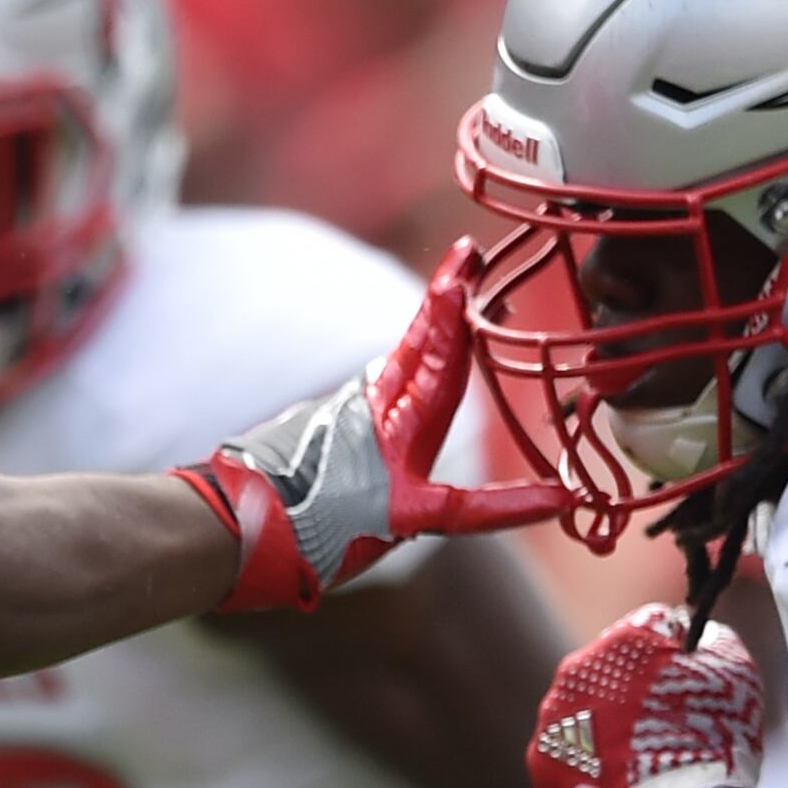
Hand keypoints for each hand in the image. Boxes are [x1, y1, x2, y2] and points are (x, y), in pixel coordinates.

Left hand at [177, 240, 569, 611]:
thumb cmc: (319, 534)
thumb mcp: (405, 525)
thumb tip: (552, 499)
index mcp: (400, 424)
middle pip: (422, 343)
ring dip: (427, 329)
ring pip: (397, 364)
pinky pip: (373, 395)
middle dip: (447, 298)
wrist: (235, 530)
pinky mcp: (324, 432)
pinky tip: (401, 371)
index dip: (456, 311)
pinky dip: (397, 374)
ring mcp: (345, 416)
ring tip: (451, 293)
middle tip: (470, 253)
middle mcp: (375, 410)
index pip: (440, 355)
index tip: (470, 263)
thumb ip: (466, 509)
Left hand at [528, 604, 762, 787]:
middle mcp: (576, 668)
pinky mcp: (541, 759)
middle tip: (663, 725)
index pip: (647, 631)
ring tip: (639, 758)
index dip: (671, 656)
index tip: (686, 682)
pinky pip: (566, 752)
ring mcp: (553, 716)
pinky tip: (616, 779)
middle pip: (608, 670)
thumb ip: (710, 637)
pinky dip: (587, 763)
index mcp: (622, 638)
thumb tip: (699, 634)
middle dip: (632, 691)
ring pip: (582, 711)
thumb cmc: (714, 737)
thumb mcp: (735, 670)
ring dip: (605, 727)